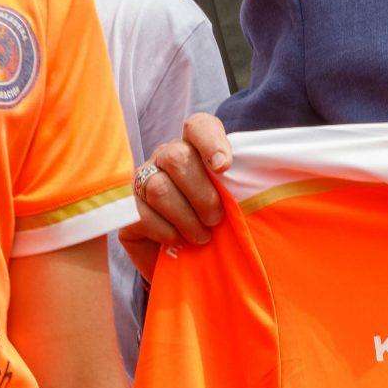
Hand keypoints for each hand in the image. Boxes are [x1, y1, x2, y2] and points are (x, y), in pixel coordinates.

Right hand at [133, 113, 231, 249]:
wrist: (186, 261)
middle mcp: (165, 158)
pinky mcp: (126, 208)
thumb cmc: (215, 225)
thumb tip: (261, 187)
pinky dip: (167, 232)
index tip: (224, 168)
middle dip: (201, 194)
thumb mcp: (233, 205)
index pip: (199, 126)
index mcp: (194, 149)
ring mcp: (142, 180)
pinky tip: (179, 241)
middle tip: (215, 219)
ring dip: (186, 218)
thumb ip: (240, 189)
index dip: (211, 142)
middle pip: (176, 157)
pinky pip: (142, 215)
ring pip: (159, 188)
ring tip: (202, 236)